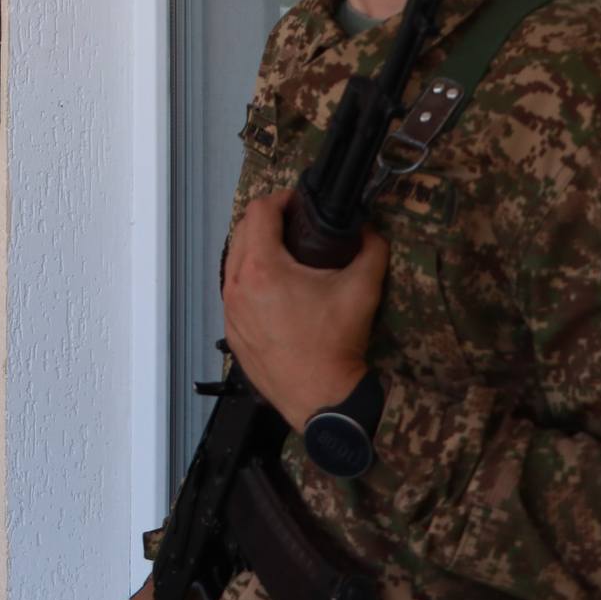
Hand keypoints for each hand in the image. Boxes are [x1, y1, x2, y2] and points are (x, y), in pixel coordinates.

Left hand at [222, 191, 387, 431]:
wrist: (322, 399)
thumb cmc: (337, 343)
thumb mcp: (362, 290)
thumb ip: (371, 249)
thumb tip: (370, 230)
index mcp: (262, 268)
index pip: (259, 212)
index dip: (281, 200)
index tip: (299, 204)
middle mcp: (236, 286)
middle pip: (241, 232)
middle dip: (266, 222)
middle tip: (295, 226)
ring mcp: (229, 310)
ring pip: (234, 263)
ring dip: (255, 251)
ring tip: (286, 256)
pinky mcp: (231, 331)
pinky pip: (234, 292)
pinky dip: (250, 281)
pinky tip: (275, 290)